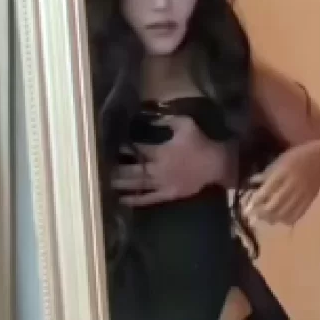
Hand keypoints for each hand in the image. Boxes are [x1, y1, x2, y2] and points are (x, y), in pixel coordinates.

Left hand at [111, 115, 228, 206]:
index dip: (124, 146)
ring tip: (106, 181)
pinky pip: (149, 199)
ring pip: (137, 184)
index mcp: (161, 151)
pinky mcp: (168, 194)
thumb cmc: (200, 143)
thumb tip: (149, 119)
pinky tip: (121, 200)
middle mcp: (158, 169)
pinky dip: (135, 200)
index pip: (138, 149)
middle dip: (117, 168)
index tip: (114, 144)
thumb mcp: (185, 124)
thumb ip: (165, 121)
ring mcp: (162, 184)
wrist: (216, 164)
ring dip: (121, 183)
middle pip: (132, 169)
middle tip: (103, 166)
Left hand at [242, 143, 319, 226]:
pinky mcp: (309, 200)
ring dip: (273, 218)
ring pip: (285, 213)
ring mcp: (302, 194)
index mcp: (283, 172)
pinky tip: (281, 218)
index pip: (266, 191)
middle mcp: (292, 185)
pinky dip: (286, 219)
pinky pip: (297, 215)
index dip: (255, 202)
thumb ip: (267, 172)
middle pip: (275, 205)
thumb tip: (253, 182)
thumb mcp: (281, 159)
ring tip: (266, 218)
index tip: (247, 208)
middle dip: (262, 213)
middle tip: (254, 216)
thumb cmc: (300, 155)